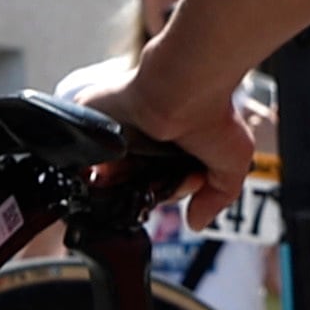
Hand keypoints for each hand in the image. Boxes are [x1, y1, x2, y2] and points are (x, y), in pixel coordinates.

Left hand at [89, 62, 249, 230]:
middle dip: (136, 190)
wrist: (181, 87)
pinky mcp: (90, 119)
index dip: (163, 193)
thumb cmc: (211, 116)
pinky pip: (77, 153)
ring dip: (111, 181)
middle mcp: (145, 139)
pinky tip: (99, 166)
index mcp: (172, 148)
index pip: (157, 185)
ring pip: (102, 172)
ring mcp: (118, 129)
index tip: (174, 185)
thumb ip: (218, 196)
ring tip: (126, 170)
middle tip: (151, 179)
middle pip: (129, 183)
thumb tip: (197, 223)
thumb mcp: (232, 161)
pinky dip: (83, 165)